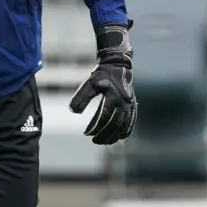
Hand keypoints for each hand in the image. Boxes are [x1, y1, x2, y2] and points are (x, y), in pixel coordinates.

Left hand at [68, 23, 135, 144]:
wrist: (118, 64)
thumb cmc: (102, 74)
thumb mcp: (89, 84)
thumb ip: (81, 97)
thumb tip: (73, 112)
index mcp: (113, 98)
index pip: (103, 118)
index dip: (95, 128)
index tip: (86, 134)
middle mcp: (124, 103)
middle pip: (114, 125)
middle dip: (104, 135)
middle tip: (95, 141)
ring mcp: (130, 105)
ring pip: (124, 126)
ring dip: (115, 136)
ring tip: (106, 142)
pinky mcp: (133, 105)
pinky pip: (131, 122)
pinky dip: (126, 131)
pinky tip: (120, 137)